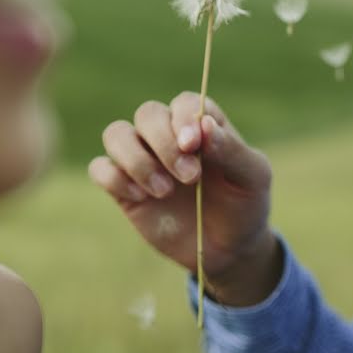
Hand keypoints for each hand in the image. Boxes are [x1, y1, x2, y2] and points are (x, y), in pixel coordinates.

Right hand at [89, 92, 281, 305]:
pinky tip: (141, 198)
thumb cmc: (244, 205)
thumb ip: (231, 150)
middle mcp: (168, 136)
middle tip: (190, 177)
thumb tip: (204, 126)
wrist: (228, 249)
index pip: (184, 103)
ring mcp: (143, 159)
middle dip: (164, 143)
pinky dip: (114, 178)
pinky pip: (100, 168)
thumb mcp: (253, 178)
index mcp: (201, 125)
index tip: (193, 144)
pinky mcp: (123, 187)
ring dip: (136, 159)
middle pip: (147, 114)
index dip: (184, 118)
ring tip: (164, 191)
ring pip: (116, 133)